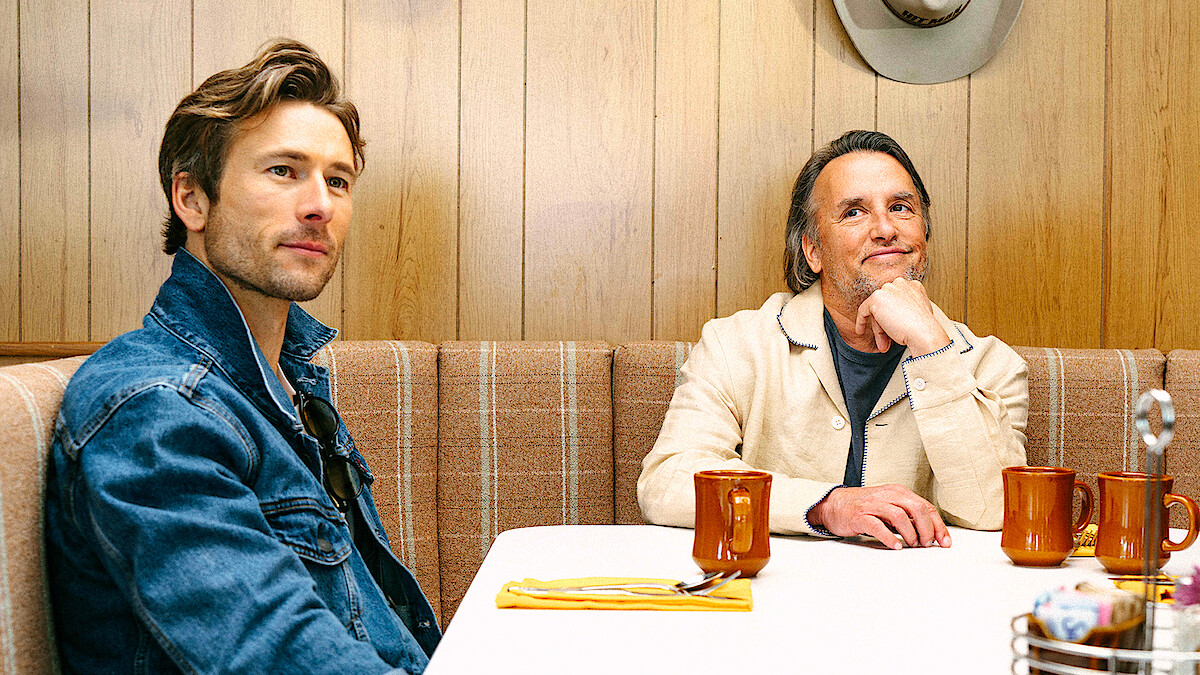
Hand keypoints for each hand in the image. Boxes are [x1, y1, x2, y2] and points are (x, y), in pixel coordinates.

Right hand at [807, 484, 951, 549]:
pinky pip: (877, 526)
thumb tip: (931, 534)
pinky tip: (895, 546)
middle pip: (917, 508)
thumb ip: (908, 517)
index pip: (926, 506)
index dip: (938, 526)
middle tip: (927, 544)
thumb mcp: (890, 508)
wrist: (833, 505)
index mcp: (898, 492)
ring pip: (900, 515)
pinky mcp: (859, 516)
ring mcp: (873, 505)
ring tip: (912, 545)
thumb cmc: (864, 508)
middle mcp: (887, 495)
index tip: (944, 541)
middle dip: (927, 529)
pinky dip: (889, 537)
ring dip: (911, 533)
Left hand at [854, 278, 949, 354]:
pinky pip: (863, 310)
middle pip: (885, 305)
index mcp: (913, 285)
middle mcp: (900, 282)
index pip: (896, 300)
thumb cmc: (924, 328)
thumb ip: (907, 308)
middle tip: (887, 342)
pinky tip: (860, 331)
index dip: (894, 316)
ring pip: (876, 310)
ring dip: (880, 329)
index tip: (893, 329)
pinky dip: (861, 321)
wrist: (924, 332)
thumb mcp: (919, 313)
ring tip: (883, 345)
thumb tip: (894, 316)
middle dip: (886, 324)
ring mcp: (888, 289)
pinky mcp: (876, 298)